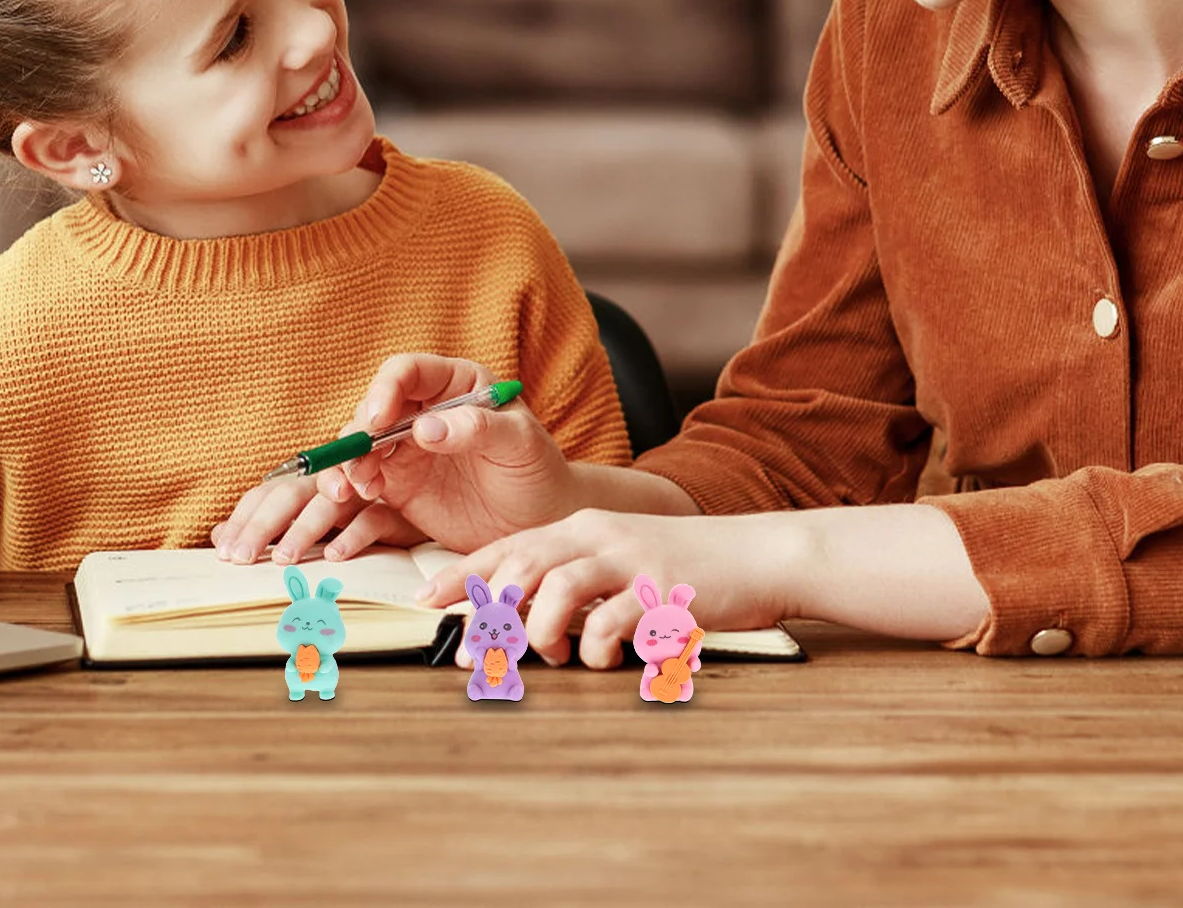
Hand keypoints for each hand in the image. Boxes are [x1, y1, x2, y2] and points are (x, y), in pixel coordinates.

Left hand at [210, 472, 425, 566]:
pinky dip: (355, 534)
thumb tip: (218, 534)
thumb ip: (270, 525)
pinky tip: (336, 555)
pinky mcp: (401, 508)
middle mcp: (337, 480)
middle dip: (263, 524)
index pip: (271, 491)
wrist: (440, 506)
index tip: (224, 551)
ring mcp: (368, 491)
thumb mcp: (316, 526)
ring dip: (305, 528)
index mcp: (313, 481)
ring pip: (331, 502)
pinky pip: (375, 518)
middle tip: (240, 557)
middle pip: (293, 492)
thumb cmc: (368, 518)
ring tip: (285, 558)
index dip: (246, 518)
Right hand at [310, 354, 585, 555]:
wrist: (539, 521)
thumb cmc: (537, 470)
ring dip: (348, 459)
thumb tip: (424, 428)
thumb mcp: (520, 444)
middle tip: (361, 462)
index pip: (407, 372)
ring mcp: (408, 448)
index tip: (379, 418)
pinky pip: (362, 477)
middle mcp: (424, 410)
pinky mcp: (398, 484)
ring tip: (356, 486)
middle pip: (374, 407)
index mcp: (455, 384)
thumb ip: (478, 429)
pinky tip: (357, 496)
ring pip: (361, 443)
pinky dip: (350, 484)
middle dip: (360, 431)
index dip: (385, 389)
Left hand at [418, 507, 802, 669]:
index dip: (463, 573)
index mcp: (582, 525)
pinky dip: (594, 645)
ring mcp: (630, 558)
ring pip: (558, 586)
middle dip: (487, 608)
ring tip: (549, 655)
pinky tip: (601, 658)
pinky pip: (611, 618)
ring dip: (541, 629)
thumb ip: (575, 581)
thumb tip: (521, 621)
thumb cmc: (683, 565)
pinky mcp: (662, 588)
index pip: (508, 545)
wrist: (757, 556)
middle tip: (471, 651)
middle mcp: (598, 534)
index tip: (425, 601)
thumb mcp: (620, 561)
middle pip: (522, 562)